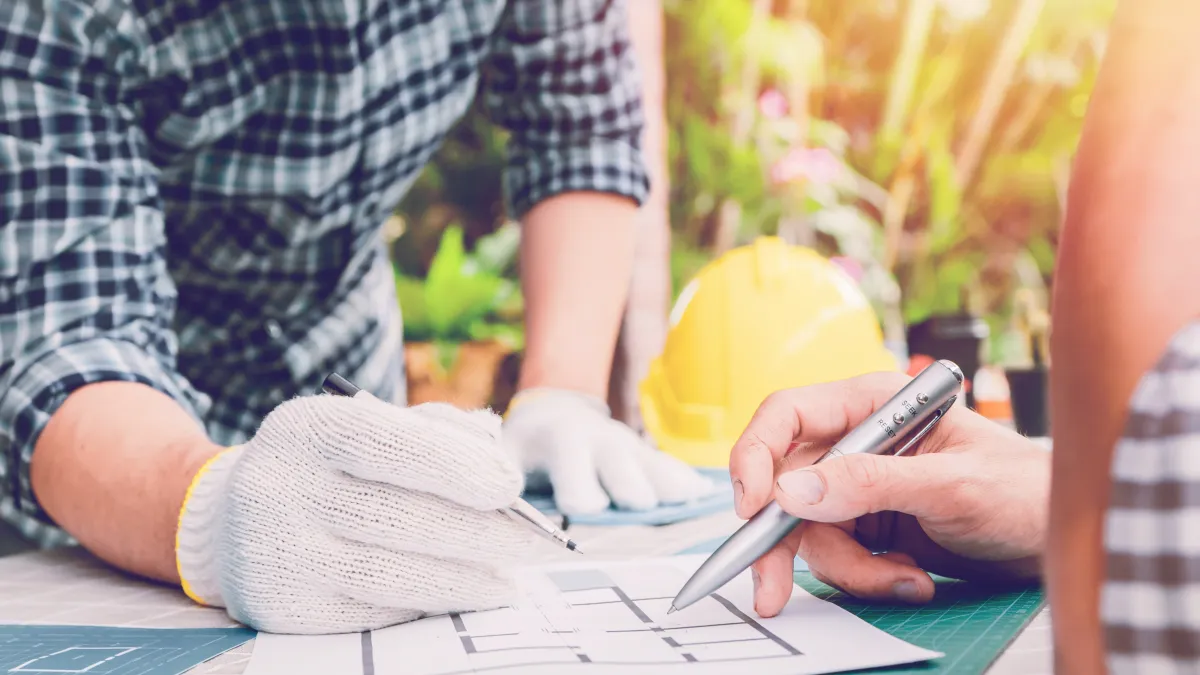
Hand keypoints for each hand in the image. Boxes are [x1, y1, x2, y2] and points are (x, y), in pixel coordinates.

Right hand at [174, 394, 537, 633]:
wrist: (233, 521)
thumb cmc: (331, 466)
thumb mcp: (368, 427)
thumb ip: (436, 431)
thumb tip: (497, 457)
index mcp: (306, 426)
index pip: (385, 442)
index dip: (453, 465)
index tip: (510, 486)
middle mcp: (278, 486)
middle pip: (394, 515)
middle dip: (478, 533)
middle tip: (535, 545)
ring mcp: (274, 551)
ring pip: (386, 573)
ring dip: (461, 581)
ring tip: (509, 583)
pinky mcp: (281, 607)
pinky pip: (369, 610)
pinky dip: (423, 604)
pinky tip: (461, 596)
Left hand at [503, 388, 716, 514]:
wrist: (553, 411)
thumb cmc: (525, 444)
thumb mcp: (502, 454)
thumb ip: (498, 476)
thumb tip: (497, 499)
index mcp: (566, 445)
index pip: (579, 483)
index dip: (582, 499)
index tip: (582, 510)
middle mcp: (604, 444)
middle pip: (628, 480)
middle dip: (632, 496)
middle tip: (636, 506)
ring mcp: (629, 448)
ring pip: (657, 474)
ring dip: (670, 492)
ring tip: (688, 505)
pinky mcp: (645, 455)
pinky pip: (672, 470)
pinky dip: (686, 484)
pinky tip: (702, 497)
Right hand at [729, 371, 1047, 617]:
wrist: (1059, 539)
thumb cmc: (1024, 490)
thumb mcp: (950, 485)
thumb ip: (871, 484)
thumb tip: (791, 491)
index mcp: (872, 404)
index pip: (787, 416)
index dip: (756, 456)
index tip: (752, 507)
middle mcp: (857, 441)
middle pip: (784, 483)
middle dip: (781, 539)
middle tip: (770, 589)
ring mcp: (860, 486)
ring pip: (808, 530)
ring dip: (848, 568)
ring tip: (903, 579)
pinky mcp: (869, 525)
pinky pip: (837, 555)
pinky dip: (866, 577)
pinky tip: (909, 579)